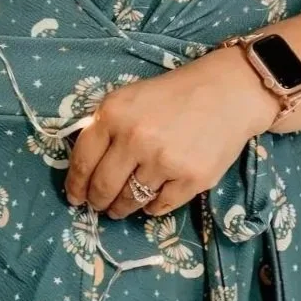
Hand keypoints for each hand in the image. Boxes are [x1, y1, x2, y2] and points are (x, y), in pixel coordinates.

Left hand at [63, 45, 279, 219]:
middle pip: (103, 188)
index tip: (74, 196)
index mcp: (114, 114)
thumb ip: (105, 126)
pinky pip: (158, 208)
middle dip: (97, 201)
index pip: (82, 161)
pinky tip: (152, 197)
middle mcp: (135, 138)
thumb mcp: (129, 98)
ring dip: (122, 208)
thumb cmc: (172, 94)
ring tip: (121, 206)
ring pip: (129, 201)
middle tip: (99, 204)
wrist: (225, 92)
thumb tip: (83, 167)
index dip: (75, 185)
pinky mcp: (190, 180)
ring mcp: (163, 162)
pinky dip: (151, 206)